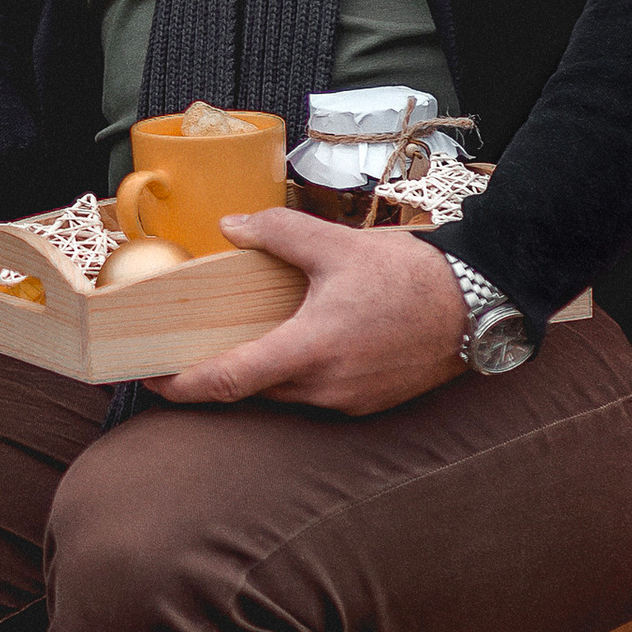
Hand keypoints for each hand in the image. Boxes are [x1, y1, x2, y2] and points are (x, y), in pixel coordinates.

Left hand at [149, 208, 469, 413]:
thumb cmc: (413, 276)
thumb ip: (277, 234)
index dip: (182, 386)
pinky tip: (300, 344)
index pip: (229, 381)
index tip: (151, 379)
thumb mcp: (338, 245)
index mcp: (311, 350)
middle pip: (253, 390)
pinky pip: (317, 394)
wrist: (480, 303)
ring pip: (285, 393)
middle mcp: (327, 387)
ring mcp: (350, 402)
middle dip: (220, 374)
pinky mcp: (370, 404)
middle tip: (192, 349)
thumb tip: (230, 227)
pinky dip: (298, 374)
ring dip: (263, 372)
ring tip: (250, 338)